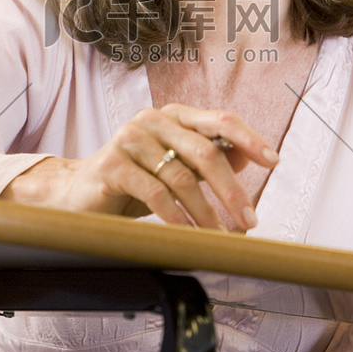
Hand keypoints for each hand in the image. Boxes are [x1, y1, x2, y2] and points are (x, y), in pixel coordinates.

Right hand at [1, 104, 278, 231]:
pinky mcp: (112, 163)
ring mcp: (130, 138)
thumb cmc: (132, 180)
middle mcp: (153, 119)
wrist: (79, 193)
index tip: (273, 161)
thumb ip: (207, 160)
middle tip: (249, 219)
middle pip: (205, 152)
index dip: (250, 140)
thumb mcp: (175, 168)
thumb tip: (247, 158)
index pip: (221, 120)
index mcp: (174, 115)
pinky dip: (176, 217)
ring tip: (219, 236)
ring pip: (181, 176)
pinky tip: (187, 233)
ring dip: (206, 212)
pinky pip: (154, 192)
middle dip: (231, 190)